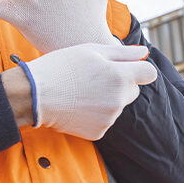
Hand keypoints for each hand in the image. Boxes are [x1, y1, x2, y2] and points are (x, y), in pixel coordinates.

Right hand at [24, 43, 156, 139]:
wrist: (34, 95)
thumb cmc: (61, 66)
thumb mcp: (91, 50)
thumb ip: (123, 53)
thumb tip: (144, 53)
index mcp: (120, 77)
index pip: (149, 74)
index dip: (138, 69)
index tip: (126, 67)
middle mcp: (119, 100)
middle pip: (133, 91)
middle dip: (121, 84)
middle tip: (95, 77)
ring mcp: (109, 118)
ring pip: (117, 105)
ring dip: (106, 99)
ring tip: (81, 91)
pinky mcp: (98, 132)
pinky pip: (105, 120)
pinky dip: (95, 114)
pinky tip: (78, 105)